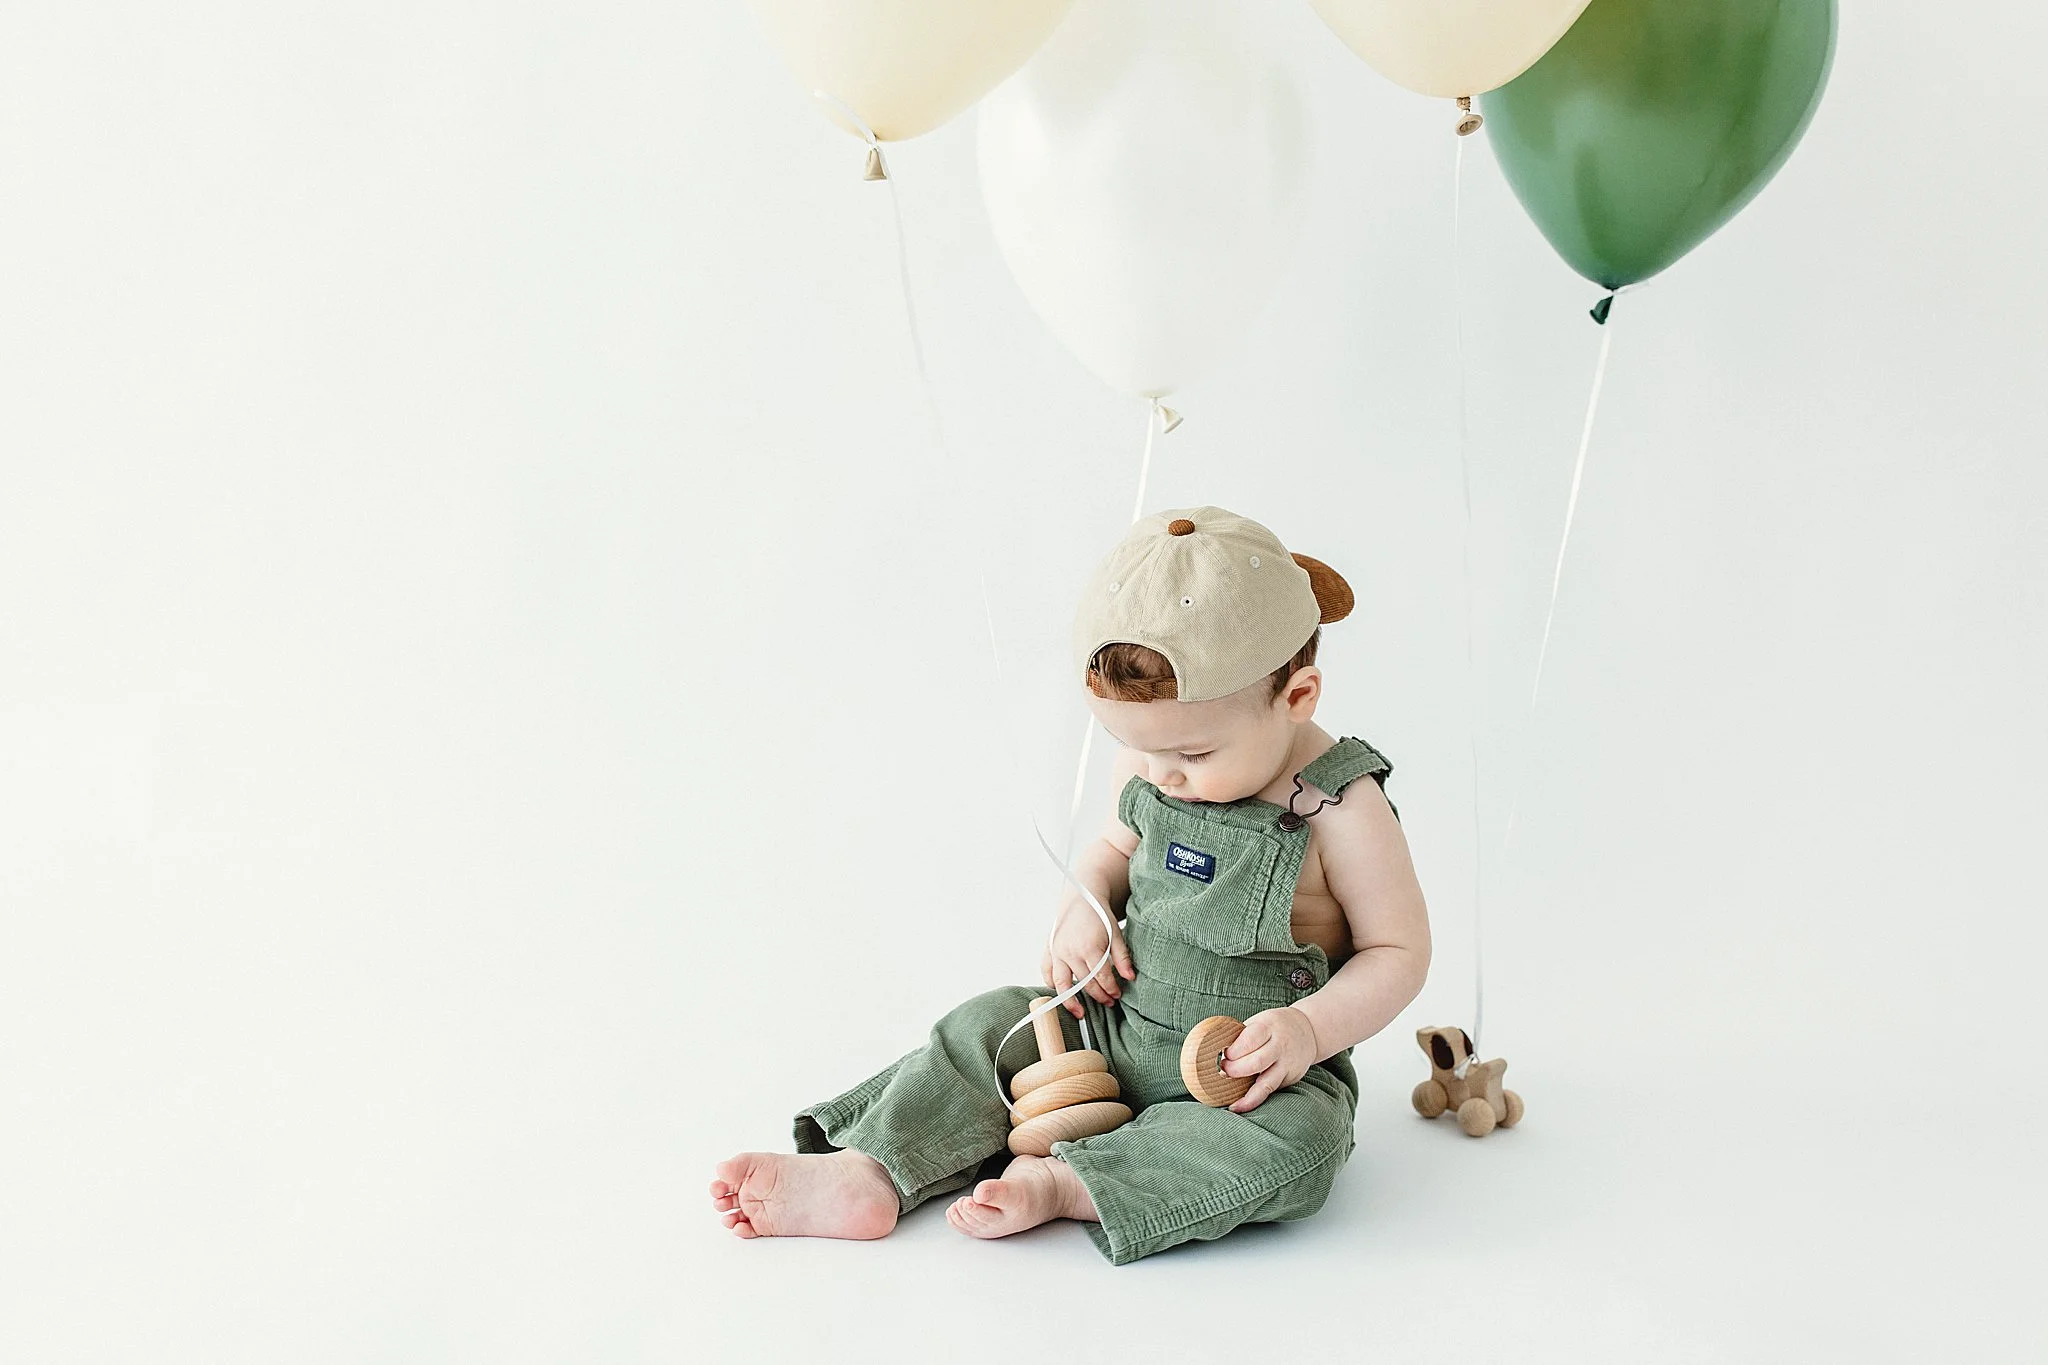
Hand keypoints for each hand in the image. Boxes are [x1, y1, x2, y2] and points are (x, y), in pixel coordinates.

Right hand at [1041, 892, 1134, 1018]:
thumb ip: (1122, 957)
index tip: (1117, 995)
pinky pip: (1047, 973)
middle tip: (1108, 1002)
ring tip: (1080, 1012)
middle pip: (1084, 983)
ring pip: (1062, 984)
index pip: (1101, 978)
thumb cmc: (1099, 915)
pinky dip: (1052, 985)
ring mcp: (1057, 952)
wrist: (1081, 897)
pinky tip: (1063, 992)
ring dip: (1071, 1001)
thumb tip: (1130, 978)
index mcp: (1089, 947)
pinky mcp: (1048, 950)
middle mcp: (1070, 952)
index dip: (1110, 989)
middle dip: (1098, 996)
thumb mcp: (1115, 933)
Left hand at [1221, 1007, 1319, 1112]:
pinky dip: (1256, 1100)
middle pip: (1257, 1062)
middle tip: (1223, 1073)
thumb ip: (1241, 1036)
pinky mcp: (1292, 1077)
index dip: (1234, 1051)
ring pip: (1267, 1083)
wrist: (1309, 1030)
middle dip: (1237, 1070)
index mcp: (1269, 1027)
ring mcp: (1288, 1064)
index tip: (1222, 1056)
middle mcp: (1281, 1045)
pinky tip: (1242, 1106)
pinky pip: (1272, 1090)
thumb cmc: (1273, 1027)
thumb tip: (1211, 1052)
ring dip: (1247, 1096)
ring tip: (1232, 1105)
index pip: (1250, 1040)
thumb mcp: (1260, 1022)